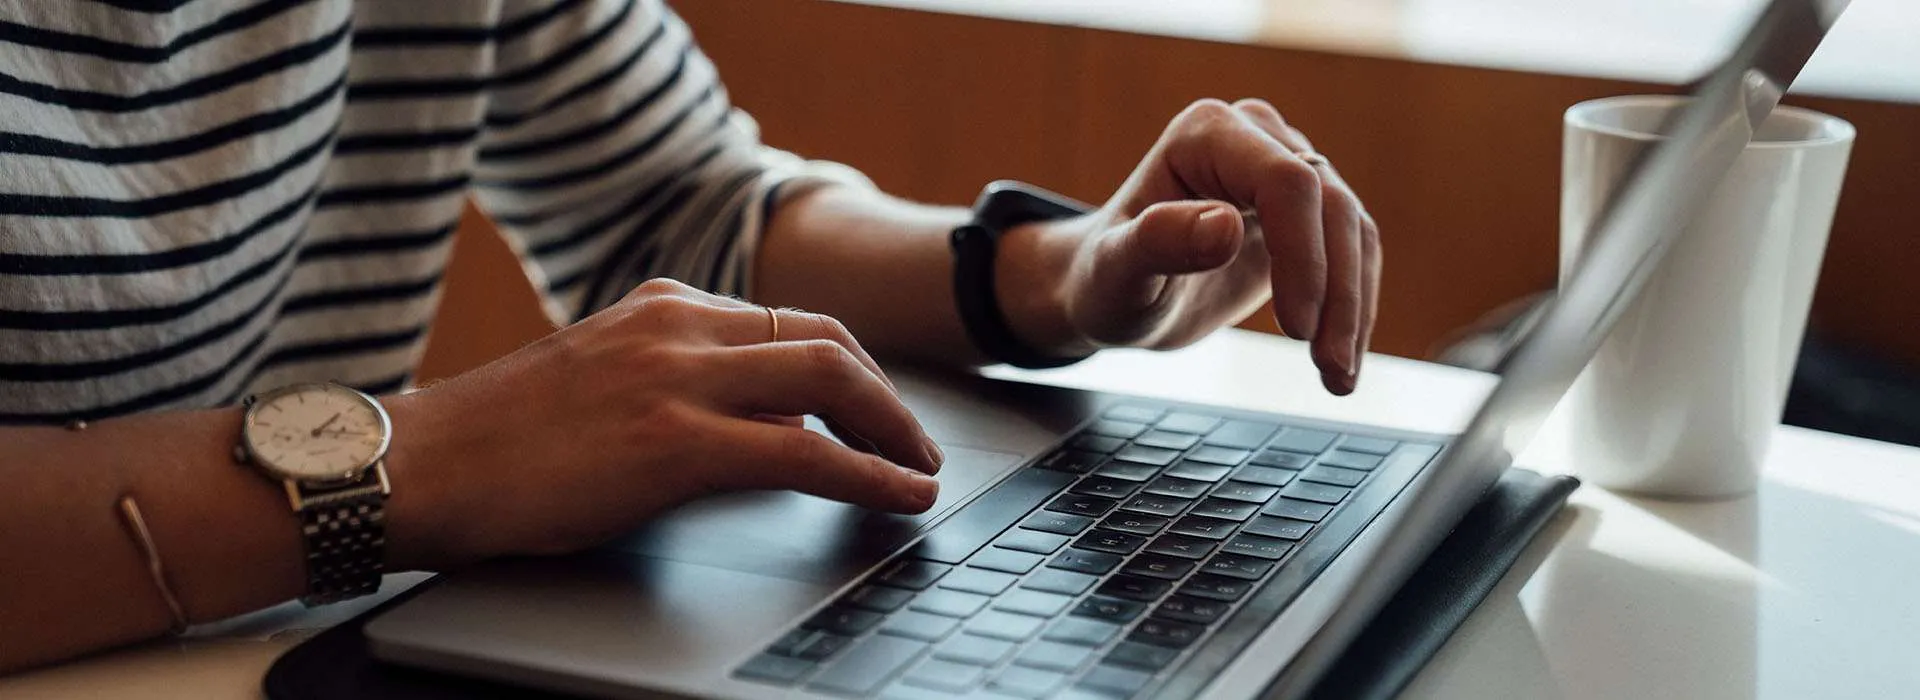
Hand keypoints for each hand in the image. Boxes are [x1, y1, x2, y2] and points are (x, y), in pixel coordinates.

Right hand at [382, 279, 941, 567]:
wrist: (417, 464)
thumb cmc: (495, 440)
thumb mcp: (598, 379)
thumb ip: (675, 381)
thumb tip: (759, 422)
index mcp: (660, 306)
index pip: (789, 320)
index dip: (850, 366)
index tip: (877, 405)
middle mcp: (678, 326)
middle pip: (826, 341)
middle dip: (886, 394)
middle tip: (915, 441)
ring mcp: (678, 379)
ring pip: (831, 384)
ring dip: (893, 430)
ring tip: (919, 470)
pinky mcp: (675, 443)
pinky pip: (806, 456)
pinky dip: (870, 475)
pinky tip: (899, 497)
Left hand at [999, 98, 1380, 394]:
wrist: (1116, 293)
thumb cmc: (1105, 278)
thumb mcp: (1116, 271)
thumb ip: (1158, 242)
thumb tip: (1226, 227)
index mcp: (1206, 134)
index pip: (1285, 181)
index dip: (1302, 255)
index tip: (1295, 329)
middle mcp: (1254, 137)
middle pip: (1330, 205)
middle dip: (1337, 292)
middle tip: (1330, 369)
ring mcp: (1287, 169)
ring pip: (1352, 230)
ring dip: (1354, 308)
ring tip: (1337, 376)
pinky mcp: (1307, 212)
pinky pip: (1353, 251)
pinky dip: (1354, 307)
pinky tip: (1342, 357)